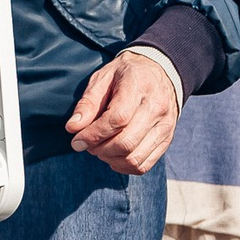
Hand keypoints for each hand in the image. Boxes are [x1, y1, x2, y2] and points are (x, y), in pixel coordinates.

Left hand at [66, 52, 180, 173]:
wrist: (161, 72)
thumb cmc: (126, 75)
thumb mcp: (102, 79)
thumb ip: (87, 103)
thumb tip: (72, 128)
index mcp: (139, 87)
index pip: (117, 119)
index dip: (94, 135)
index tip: (77, 141)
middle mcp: (156, 108)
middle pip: (126, 142)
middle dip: (99, 149)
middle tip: (88, 144)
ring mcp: (165, 126)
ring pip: (134, 158)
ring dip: (110, 159)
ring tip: (100, 148)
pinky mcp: (167, 139)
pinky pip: (144, 165)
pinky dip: (124, 166)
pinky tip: (114, 156)